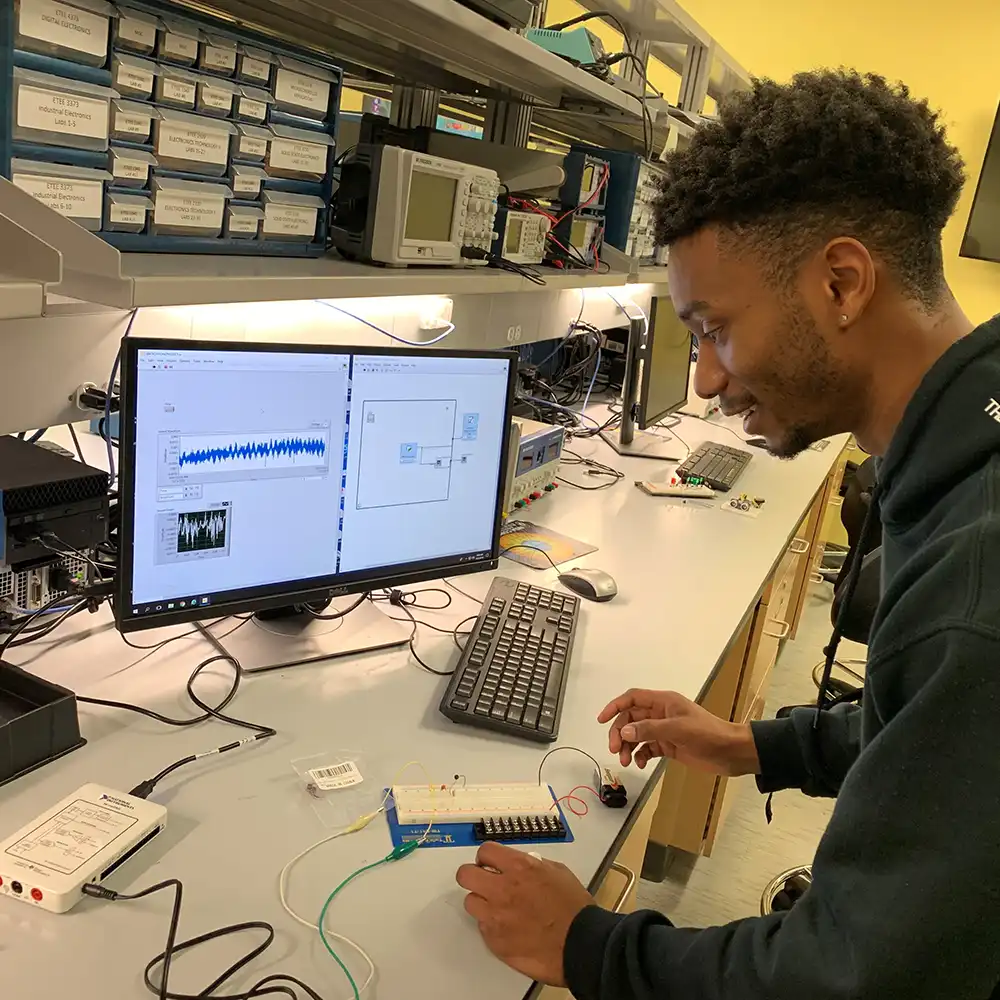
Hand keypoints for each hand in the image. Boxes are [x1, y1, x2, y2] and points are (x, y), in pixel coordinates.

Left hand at [456, 841, 591, 984]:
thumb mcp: (557, 872)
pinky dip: (492, 926)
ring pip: (470, 902)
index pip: (485, 851)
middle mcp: (503, 889)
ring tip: (498, 908)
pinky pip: (483, 927)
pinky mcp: (495, 941)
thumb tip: (517, 866)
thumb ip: (531, 865)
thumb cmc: (575, 909)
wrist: (581, 945)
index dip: (487, 857)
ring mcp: (496, 917)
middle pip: (465, 875)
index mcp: (520, 868)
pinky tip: (508, 928)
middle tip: (485, 882)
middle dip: (473, 876)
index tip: (490, 863)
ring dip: (482, 903)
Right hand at [598, 688, 760, 775]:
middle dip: (620, 733)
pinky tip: (640, 764)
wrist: (731, 753)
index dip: (615, 706)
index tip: (601, 720)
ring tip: (625, 761)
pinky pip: (647, 748)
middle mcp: (661, 714)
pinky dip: (640, 755)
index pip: (633, 698)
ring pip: (637, 735)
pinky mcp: (669, 746)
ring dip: (628, 747)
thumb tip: (623, 732)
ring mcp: (665, 731)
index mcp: (664, 702)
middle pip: (631, 719)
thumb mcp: (677, 729)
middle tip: (614, 750)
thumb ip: (649, 730)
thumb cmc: (707, 734)